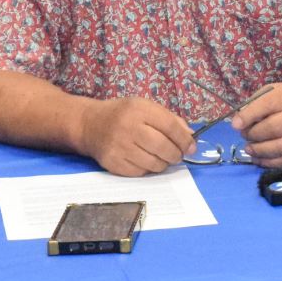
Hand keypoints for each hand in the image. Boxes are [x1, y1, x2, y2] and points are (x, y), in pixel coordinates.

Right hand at [79, 97, 194, 175]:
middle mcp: (129, 128)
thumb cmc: (124, 115)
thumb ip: (169, 119)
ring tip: (161, 157)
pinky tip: (145, 160)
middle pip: (163, 147)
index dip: (185, 140)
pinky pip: (140, 172)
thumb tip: (190, 136)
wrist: (91, 124)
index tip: (191, 147)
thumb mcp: (146, 107)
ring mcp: (119, 147)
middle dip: (176, 154)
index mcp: (139, 109)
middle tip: (177, 155)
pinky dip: (148, 169)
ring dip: (163, 163)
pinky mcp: (113, 163)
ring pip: (154, 164)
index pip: (170, 127)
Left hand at [232, 82, 281, 167]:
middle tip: (244, 134)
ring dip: (258, 150)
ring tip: (249, 147)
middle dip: (252, 134)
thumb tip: (238, 123)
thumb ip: (257, 103)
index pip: (267, 106)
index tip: (236, 125)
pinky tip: (258, 158)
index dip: (248, 117)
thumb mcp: (277, 91)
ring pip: (277, 148)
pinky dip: (267, 162)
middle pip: (271, 129)